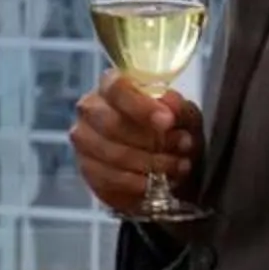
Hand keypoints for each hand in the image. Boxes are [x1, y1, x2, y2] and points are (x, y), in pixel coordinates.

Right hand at [70, 72, 202, 214]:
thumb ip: (178, 108)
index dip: (142, 106)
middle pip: (112, 125)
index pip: (117, 89)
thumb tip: (170, 104)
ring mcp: (85, 140)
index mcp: (112, 86)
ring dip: (150, 164)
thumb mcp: (183, 116)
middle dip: (152, 141)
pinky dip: (137, 183)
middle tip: (183, 147)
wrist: (162, 161)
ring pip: (113, 154)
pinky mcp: (87, 169)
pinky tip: (156, 183)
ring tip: (178, 166)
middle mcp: (90, 109)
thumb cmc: (169, 129)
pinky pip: (109, 179)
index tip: (167, 121)